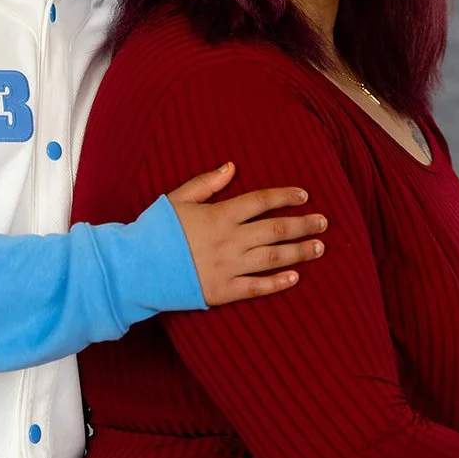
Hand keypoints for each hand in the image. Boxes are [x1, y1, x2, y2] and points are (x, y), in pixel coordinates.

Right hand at [167, 162, 326, 305]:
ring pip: (272, 258)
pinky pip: (257, 287)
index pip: (261, 201)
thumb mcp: (178, 198)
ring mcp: (228, 267)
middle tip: (323, 223)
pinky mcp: (222, 291)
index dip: (285, 197)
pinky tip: (295, 278)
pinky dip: (278, 283)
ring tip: (319, 248)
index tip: (304, 196)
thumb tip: (232, 166)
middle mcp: (230, 240)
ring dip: (299, 252)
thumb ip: (207, 183)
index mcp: (220, 214)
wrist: (135, 267)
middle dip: (303, 225)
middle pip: (275, 230)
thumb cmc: (154, 230)